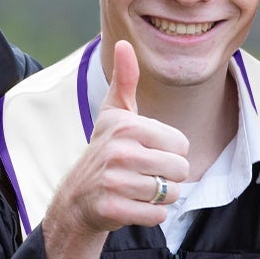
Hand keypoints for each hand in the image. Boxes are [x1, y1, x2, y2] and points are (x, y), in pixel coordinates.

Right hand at [49, 41, 190, 236]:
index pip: (181, 144)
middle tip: (144, 174)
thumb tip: (124, 44)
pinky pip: (157, 215)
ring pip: (170, 193)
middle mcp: (119, 152)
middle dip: (168, 177)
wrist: (77, 197)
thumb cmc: (105, 151)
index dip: (170, 152)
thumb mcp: (114, 115)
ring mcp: (114, 182)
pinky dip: (151, 214)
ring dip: (160, 196)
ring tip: (138, 190)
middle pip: (180, 169)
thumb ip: (125, 81)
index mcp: (126, 126)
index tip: (146, 153)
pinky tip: (133, 205)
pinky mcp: (112, 208)